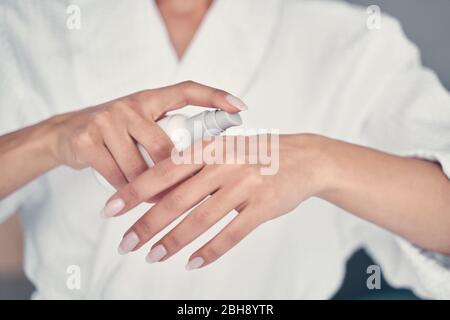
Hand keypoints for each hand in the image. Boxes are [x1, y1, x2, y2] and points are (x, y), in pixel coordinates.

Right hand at [49, 81, 244, 188]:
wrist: (64, 134)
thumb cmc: (114, 133)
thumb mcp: (140, 124)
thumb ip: (165, 133)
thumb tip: (206, 160)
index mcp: (149, 99)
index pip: (187, 90)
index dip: (215, 97)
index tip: (241, 108)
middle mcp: (130, 105)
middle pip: (165, 148)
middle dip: (176, 177)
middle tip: (187, 193)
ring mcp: (107, 120)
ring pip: (141, 168)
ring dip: (150, 191)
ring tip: (155, 201)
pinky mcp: (88, 141)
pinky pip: (117, 177)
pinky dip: (128, 193)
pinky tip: (129, 200)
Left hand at [105, 134, 330, 268]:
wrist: (303, 158)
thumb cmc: (256, 154)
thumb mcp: (223, 148)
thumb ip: (194, 165)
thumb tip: (156, 193)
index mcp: (209, 148)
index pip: (163, 171)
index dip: (134, 191)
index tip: (110, 210)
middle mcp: (223, 165)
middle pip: (176, 199)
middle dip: (147, 224)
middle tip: (125, 244)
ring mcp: (244, 185)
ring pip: (200, 219)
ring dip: (174, 241)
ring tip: (153, 257)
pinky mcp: (262, 206)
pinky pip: (232, 233)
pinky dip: (211, 250)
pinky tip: (193, 262)